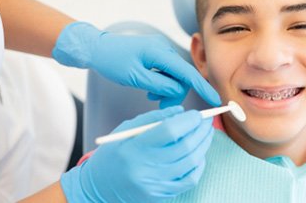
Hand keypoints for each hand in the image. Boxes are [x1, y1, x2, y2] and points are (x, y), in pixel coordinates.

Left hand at [52, 21, 219, 106]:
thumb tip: (178, 91)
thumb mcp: (135, 77)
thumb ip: (160, 85)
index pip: (188, 73)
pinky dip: (162, 83)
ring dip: (167, 89)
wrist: (96, 48)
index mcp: (160, 52)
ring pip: (175, 76)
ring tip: (151, 97)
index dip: (202, 88)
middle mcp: (164, 49)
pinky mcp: (156, 54)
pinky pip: (167, 71)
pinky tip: (150, 89)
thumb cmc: (112, 61)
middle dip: (175, 93)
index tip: (215, 101)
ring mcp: (161, 50)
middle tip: (161, 107)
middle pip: (182, 76)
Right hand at [60, 106, 213, 202]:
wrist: (99, 188)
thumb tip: (182, 112)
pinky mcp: (161, 195)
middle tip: (207, 121)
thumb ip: (153, 118)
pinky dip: (198, 164)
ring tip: (206, 134)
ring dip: (204, 145)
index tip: (197, 114)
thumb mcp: (125, 130)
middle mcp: (145, 168)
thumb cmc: (113, 154)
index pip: (170, 131)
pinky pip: (189, 179)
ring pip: (191, 162)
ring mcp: (155, 184)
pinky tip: (199, 154)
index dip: (188, 120)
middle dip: (201, 130)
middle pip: (185, 146)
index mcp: (134, 148)